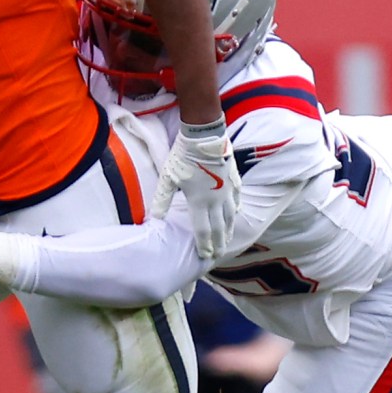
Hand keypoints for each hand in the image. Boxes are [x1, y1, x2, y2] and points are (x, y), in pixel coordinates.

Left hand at [152, 120, 239, 258]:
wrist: (204, 136)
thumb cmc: (183, 156)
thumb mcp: (168, 178)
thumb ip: (162, 200)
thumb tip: (154, 219)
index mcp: (199, 201)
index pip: (202, 231)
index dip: (204, 245)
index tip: (205, 256)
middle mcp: (216, 200)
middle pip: (219, 227)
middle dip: (218, 243)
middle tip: (218, 256)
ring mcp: (227, 190)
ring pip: (230, 216)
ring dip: (228, 230)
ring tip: (227, 240)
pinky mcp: (234, 179)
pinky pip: (237, 199)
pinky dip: (236, 209)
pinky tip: (236, 214)